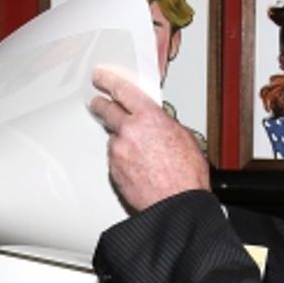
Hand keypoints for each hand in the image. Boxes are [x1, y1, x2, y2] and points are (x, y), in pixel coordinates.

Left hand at [89, 67, 209, 212]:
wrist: (176, 205)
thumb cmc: (186, 176)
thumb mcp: (184, 138)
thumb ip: (165, 124)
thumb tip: (159, 124)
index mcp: (149, 117)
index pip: (122, 90)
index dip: (108, 81)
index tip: (101, 77)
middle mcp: (129, 131)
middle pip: (106, 110)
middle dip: (101, 104)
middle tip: (97, 102)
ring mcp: (118, 152)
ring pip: (113, 138)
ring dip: (121, 141)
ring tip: (139, 153)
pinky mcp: (113, 170)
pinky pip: (115, 159)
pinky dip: (123, 160)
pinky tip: (138, 167)